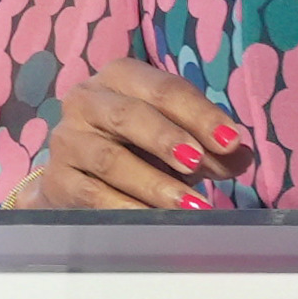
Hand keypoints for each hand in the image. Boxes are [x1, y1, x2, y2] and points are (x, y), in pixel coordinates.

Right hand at [19, 57, 250, 211]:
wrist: (78, 179)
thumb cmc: (137, 149)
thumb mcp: (180, 140)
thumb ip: (212, 147)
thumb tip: (240, 155)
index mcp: (121, 77)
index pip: (163, 88)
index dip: (200, 114)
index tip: (231, 141)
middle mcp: (86, 100)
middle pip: (130, 116)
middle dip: (169, 139)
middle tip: (200, 163)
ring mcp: (67, 140)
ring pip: (111, 160)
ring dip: (155, 183)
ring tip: (192, 204)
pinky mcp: (56, 179)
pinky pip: (93, 194)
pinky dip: (128, 208)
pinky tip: (156, 221)